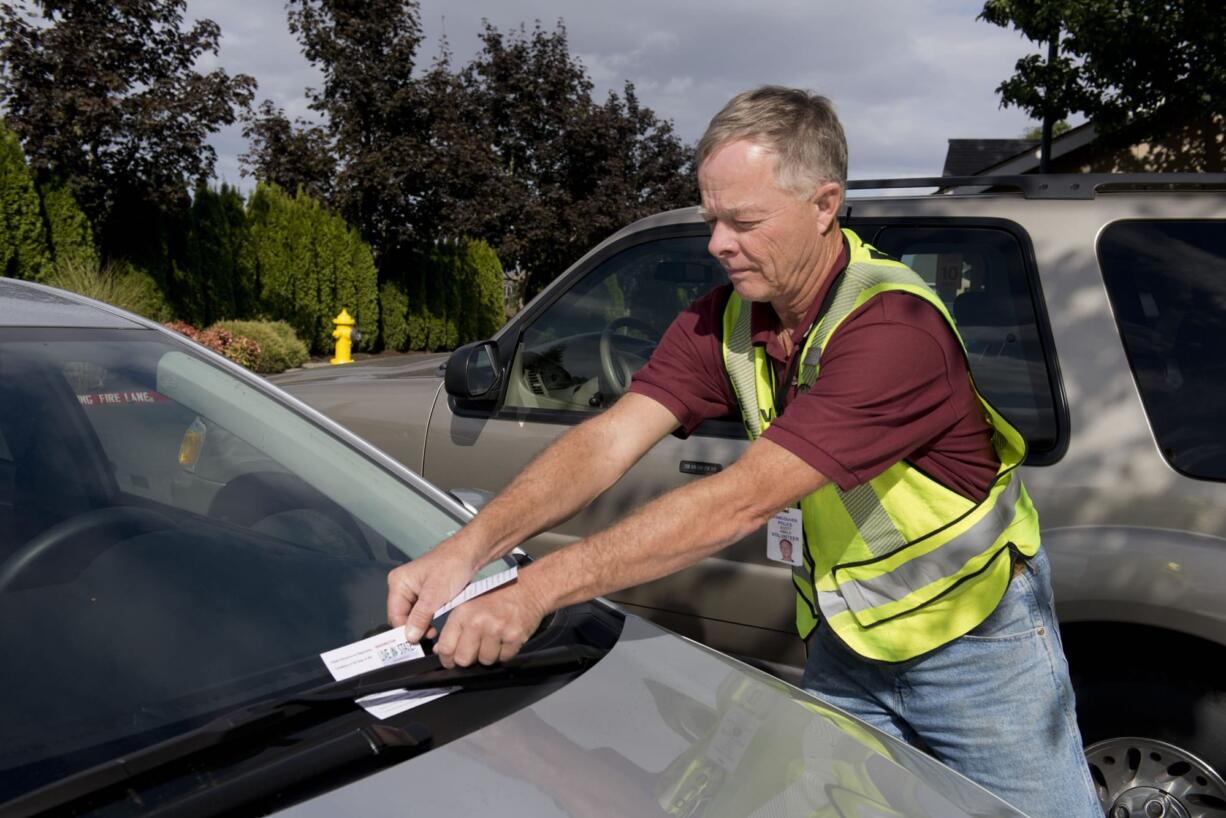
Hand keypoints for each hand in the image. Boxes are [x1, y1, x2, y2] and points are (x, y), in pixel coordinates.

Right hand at [387, 544, 476, 643]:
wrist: (470, 554)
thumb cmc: (452, 565)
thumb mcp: (435, 594)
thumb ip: (420, 616)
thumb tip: (409, 636)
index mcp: (399, 582)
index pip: (395, 615)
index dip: (405, 630)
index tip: (418, 642)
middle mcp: (402, 586)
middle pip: (402, 617)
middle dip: (414, 628)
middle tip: (430, 636)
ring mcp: (413, 590)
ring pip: (412, 616)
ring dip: (422, 625)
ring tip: (435, 631)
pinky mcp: (424, 594)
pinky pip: (421, 612)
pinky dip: (428, 619)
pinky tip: (436, 623)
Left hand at [433, 579, 548, 667]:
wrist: (529, 589)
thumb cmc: (498, 595)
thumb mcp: (470, 604)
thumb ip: (454, 627)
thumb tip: (440, 649)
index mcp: (463, 612)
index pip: (446, 647)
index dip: (447, 659)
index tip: (450, 661)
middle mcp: (478, 621)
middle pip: (464, 659)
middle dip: (468, 659)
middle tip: (474, 651)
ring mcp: (497, 630)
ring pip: (485, 661)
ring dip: (488, 655)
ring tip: (492, 640)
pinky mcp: (514, 637)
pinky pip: (504, 658)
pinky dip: (504, 653)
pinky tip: (505, 639)